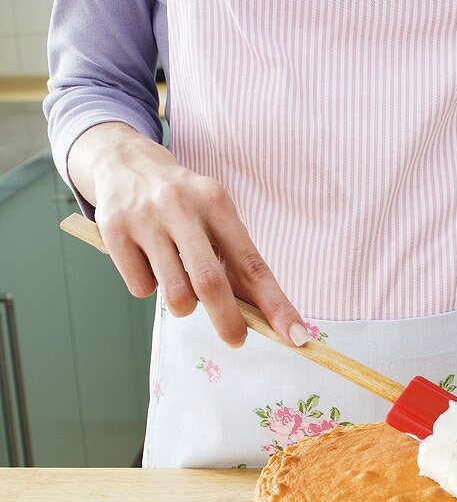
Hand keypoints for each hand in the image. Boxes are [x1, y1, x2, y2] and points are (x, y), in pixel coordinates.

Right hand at [67, 122, 307, 347]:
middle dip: (229, 321)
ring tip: (180, 284)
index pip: (254, 264)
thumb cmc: (185, 204)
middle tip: (237, 339)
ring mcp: (145, 219)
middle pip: (210, 283)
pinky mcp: (112, 231)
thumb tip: (264, 316)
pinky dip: (149, 287)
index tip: (297, 337)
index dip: (277, 305)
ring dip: (184, 306)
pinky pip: (141, 288)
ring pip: (174, 294)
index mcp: (217, 204)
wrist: (125, 162)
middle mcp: (181, 207)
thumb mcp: (216, 218)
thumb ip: (235, 261)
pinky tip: (147, 262)